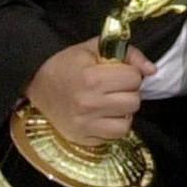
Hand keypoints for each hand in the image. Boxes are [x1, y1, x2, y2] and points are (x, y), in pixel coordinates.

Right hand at [25, 39, 154, 145]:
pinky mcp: (83, 138)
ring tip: (109, 102)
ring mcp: (85, 124)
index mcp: (91, 78)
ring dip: (123, 110)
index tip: (117, 72)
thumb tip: (151, 70)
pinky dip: (115, 126)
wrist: (35, 85)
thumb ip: (127, 53)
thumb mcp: (93, 48)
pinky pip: (115, 136)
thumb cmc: (65, 65)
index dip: (129, 73)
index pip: (134, 78)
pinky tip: (104, 115)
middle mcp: (89, 103)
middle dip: (127, 91)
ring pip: (128, 120)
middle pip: (134, 100)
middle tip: (113, 87)